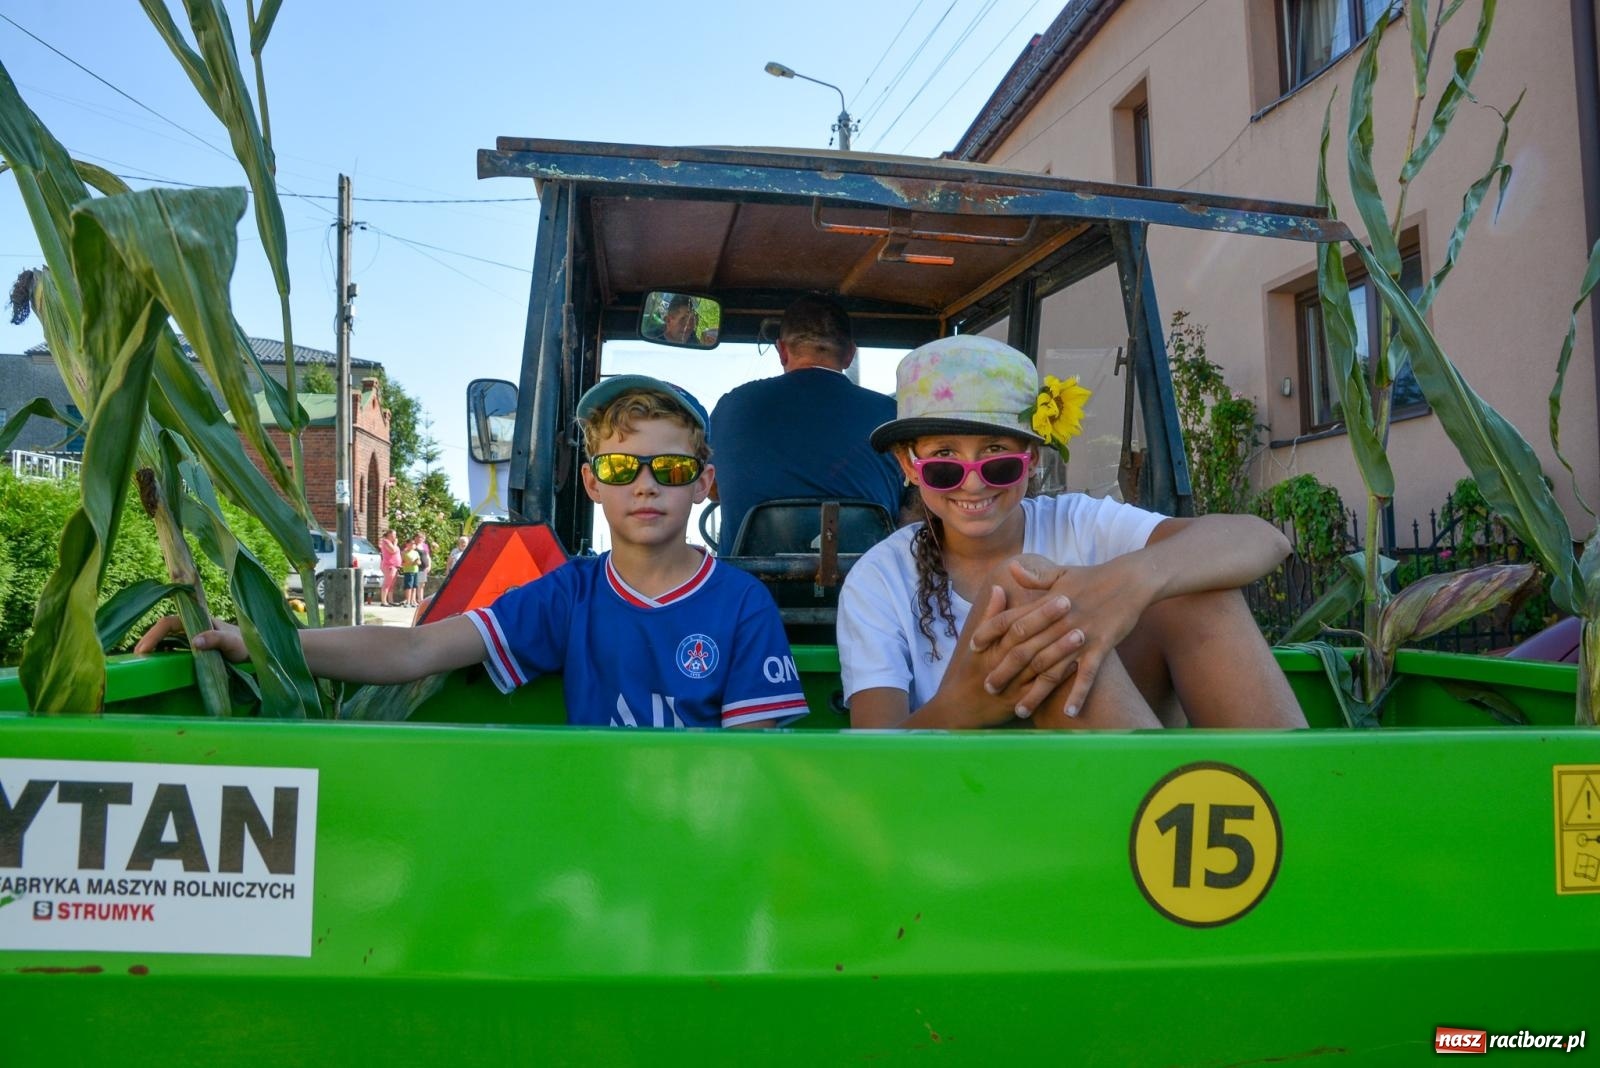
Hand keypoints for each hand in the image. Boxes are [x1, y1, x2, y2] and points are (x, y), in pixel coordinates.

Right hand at [132, 614, 248, 662]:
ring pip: (166, 639)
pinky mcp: (194, 650)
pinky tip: (158, 664)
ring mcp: (192, 638)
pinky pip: (174, 650)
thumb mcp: (232, 642)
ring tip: (142, 662)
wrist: (255, 652)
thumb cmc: (245, 644)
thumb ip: (216, 638)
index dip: (154, 633)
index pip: (169, 622)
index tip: (144, 649)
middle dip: (148, 641)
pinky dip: (164, 655)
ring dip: (154, 648)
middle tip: (136, 657)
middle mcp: (193, 627)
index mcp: (199, 620)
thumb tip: (194, 641)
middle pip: (164, 630)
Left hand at [970, 554, 1153, 718]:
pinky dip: (1077, 694)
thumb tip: (1011, 569)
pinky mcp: (1101, 646)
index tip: (973, 647)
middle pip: (1024, 650)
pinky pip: (1087, 675)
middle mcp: (1058, 622)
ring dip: (1034, 692)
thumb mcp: (1061, 573)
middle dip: (1004, 671)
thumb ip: (1036, 577)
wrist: (1131, 579)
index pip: (1010, 619)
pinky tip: (1068, 713)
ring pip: (1051, 669)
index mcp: (1046, 604)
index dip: (989, 632)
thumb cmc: (1093, 577)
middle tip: (988, 689)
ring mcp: (1080, 635)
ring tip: (1019, 711)